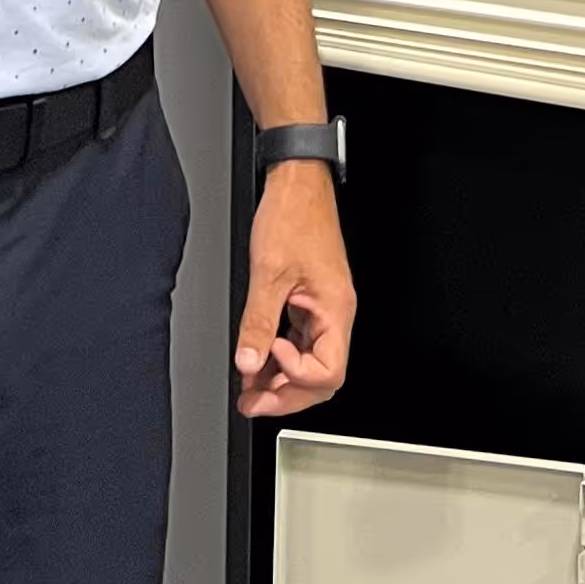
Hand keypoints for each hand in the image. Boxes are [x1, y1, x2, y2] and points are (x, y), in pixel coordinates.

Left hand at [235, 164, 354, 420]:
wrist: (297, 182)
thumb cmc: (294, 214)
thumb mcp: (269, 271)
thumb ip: (258, 322)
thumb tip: (249, 364)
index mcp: (335, 309)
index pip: (328, 372)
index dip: (296, 377)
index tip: (268, 361)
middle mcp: (334, 313)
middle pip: (320, 377)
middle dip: (285, 394)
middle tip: (251, 401)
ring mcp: (322, 308)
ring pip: (308, 362)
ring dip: (279, 379)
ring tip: (249, 388)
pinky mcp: (309, 301)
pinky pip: (299, 342)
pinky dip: (278, 357)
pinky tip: (257, 360)